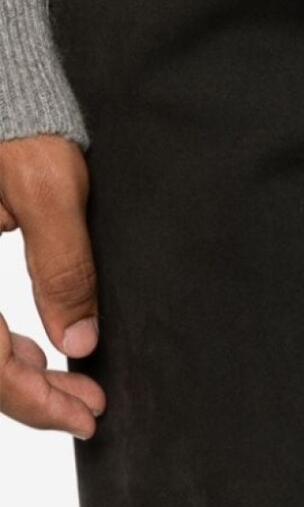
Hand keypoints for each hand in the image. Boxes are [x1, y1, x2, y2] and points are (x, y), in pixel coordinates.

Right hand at [0, 134, 105, 440]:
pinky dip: (1, 349)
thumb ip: (63, 267)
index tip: (85, 417)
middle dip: (32, 397)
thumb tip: (78, 343)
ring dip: (19, 377)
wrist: (1, 89)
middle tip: (91, 409)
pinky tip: (40, 356)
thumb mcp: (48, 192)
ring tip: (76, 390)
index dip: (31, 401)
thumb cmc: (18, 125)